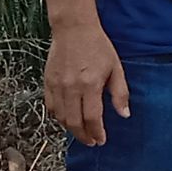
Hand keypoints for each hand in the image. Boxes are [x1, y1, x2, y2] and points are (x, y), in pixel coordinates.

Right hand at [44, 22, 130, 145]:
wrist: (73, 29)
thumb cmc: (98, 47)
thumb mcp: (116, 68)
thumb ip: (120, 93)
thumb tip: (124, 114)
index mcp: (90, 84)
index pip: (92, 118)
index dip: (97, 133)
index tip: (101, 140)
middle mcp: (71, 87)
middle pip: (74, 122)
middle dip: (84, 136)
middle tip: (92, 141)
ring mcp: (57, 85)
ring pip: (60, 117)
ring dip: (70, 129)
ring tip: (81, 132)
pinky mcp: (47, 81)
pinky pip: (50, 106)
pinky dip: (58, 117)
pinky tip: (67, 119)